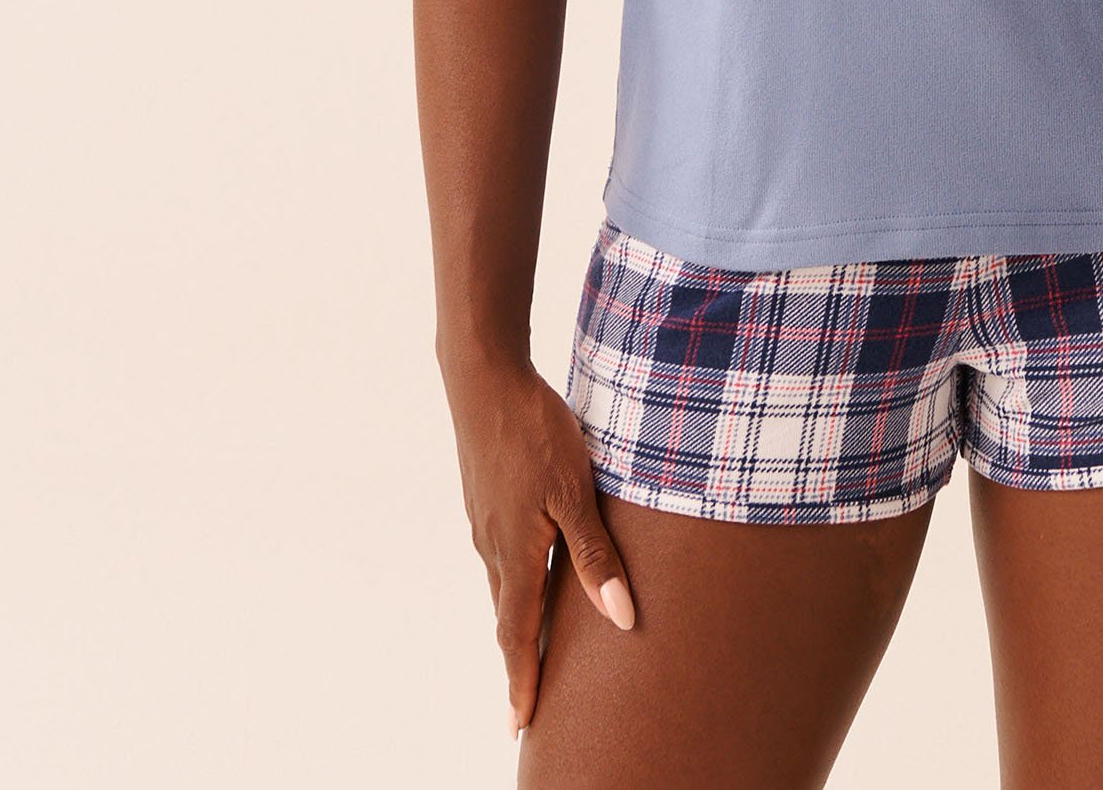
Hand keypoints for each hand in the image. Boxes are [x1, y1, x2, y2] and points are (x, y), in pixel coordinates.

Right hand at [442, 356, 636, 736]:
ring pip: (504, 584)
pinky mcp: (484, 498)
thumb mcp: (574, 490)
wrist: (483, 376)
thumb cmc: (533, 429)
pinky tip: (530, 575)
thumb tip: (620, 617)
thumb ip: (594, 554)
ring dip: (516, 623)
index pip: (517, 634)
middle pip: (507, 616)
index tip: (521, 725)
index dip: (521, 682)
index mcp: (515, 552)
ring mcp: (484, 520)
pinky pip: (501, 556)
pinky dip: (515, 583)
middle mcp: (492, 545)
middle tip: (526, 705)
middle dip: (518, 662)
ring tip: (531, 650)